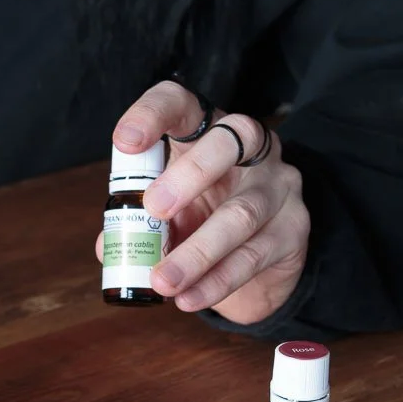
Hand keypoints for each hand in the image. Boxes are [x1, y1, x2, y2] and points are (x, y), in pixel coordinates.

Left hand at [100, 82, 309, 324]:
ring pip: (241, 213)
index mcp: (207, 130)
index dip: (152, 115)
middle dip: (189, 176)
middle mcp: (251, 148)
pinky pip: (254, 256)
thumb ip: (137, 221)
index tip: (126, 143)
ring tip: (162, 280)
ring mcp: (278, 186)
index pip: (181, 103)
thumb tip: (108, 246)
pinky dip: (217, 281)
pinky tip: (190, 298)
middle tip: (153, 209)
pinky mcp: (294, 229)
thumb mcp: (169, 209)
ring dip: (197, 252)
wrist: (263, 253)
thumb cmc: (202, 215)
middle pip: (229, 142)